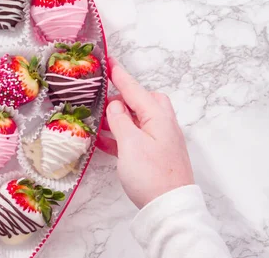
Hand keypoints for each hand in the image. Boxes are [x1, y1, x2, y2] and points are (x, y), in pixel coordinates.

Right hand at [97, 58, 194, 208]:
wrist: (170, 208)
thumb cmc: (151, 175)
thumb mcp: (130, 144)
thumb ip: (120, 121)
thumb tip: (115, 105)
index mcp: (157, 116)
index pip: (134, 89)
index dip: (119, 75)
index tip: (108, 60)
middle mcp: (162, 124)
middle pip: (143, 100)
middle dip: (125, 95)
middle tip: (104, 96)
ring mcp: (161, 140)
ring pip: (139, 119)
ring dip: (120, 117)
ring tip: (99, 118)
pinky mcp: (157, 154)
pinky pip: (137, 136)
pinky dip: (122, 134)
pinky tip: (105, 141)